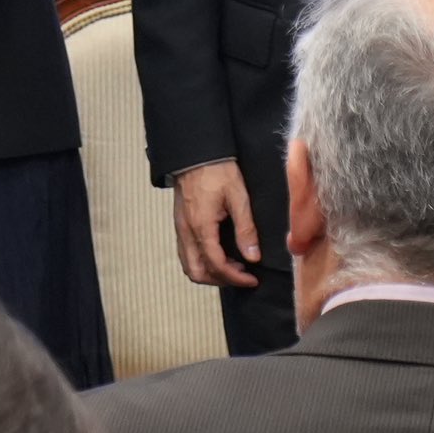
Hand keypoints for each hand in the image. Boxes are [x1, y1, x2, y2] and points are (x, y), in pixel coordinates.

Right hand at [171, 161, 263, 287]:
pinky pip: (186, 253)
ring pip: (189, 265)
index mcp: (201, 226)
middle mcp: (186, 231)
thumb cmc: (217, 170)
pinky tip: (219, 254)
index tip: (252, 279)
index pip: (216, 265)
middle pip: (197, 272)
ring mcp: (180, 228)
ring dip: (210, 272)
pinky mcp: (180, 223)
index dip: (235, 278)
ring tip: (233, 266)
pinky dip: (202, 261)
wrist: (196, 152)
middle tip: (241, 276)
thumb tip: (253, 256)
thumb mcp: (238, 197)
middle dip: (220, 280)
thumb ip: (246, 229)